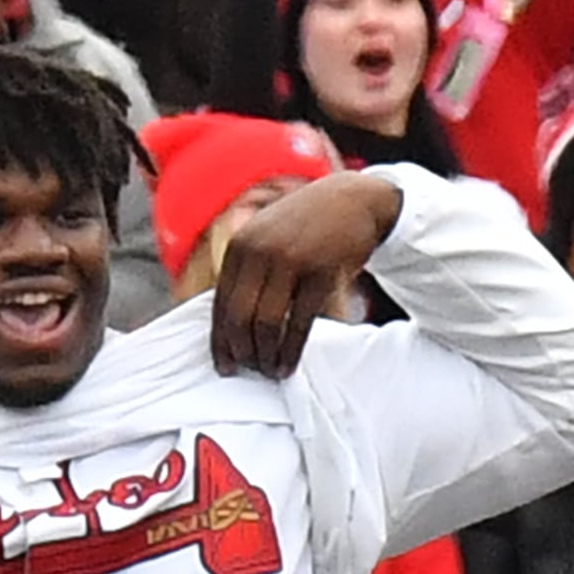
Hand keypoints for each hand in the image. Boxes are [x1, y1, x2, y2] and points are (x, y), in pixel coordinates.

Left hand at [213, 170, 402, 378]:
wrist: (354, 200)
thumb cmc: (308, 226)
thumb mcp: (267, 235)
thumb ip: (248, 269)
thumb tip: (231, 320)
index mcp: (240, 245)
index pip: (220, 303)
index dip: (220, 340)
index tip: (225, 366)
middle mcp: (259, 251)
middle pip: (238, 317)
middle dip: (241, 352)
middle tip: (250, 372)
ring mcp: (289, 261)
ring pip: (265, 324)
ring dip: (265, 355)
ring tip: (270, 372)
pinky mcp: (319, 273)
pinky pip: (298, 323)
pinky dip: (290, 350)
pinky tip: (288, 365)